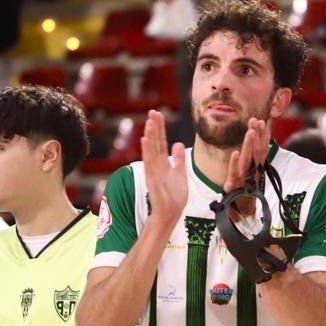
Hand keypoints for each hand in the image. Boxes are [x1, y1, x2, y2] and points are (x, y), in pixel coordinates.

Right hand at [140, 111, 188, 226]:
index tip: (158, 114)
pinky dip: (147, 151)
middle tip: (153, 111)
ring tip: (149, 121)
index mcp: (163, 163)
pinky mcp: (152, 179)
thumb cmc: (174, 197)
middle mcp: (156, 165)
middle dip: (154, 127)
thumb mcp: (180, 174)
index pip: (161, 141)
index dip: (160, 128)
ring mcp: (153, 171)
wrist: (170, 214)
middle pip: (155, 142)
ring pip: (151, 149)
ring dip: (150, 135)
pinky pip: (149, 162)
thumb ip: (178, 159)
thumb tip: (177, 143)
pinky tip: (145, 140)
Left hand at [222, 119, 269, 194]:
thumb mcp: (249, 178)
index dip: (262, 136)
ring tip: (250, 131)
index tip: (262, 121)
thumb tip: (256, 147)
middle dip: (257, 136)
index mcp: (256, 169)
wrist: (242, 217)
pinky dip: (234, 164)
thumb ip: (253, 164)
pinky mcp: (233, 187)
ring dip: (249, 145)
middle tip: (256, 121)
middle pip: (256, 152)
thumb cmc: (246, 196)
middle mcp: (251, 173)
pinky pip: (234, 174)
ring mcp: (243, 180)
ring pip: (247, 160)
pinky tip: (234, 153)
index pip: (261, 150)